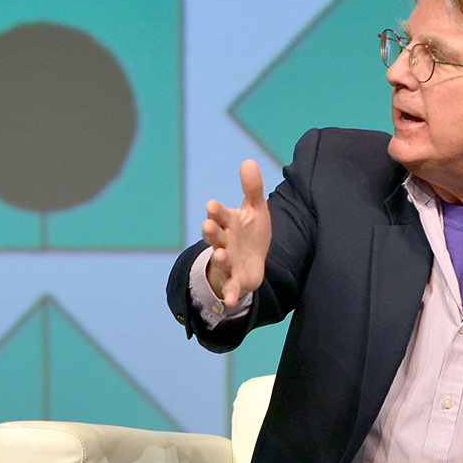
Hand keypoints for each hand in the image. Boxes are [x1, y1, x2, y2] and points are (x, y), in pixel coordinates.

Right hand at [203, 160, 271, 305]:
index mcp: (228, 223)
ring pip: (221, 259)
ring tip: (222, 255)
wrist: (252, 261)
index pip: (220, 215)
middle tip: (208, 226)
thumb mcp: (255, 210)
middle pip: (215, 236)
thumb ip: (252, 189)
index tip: (212, 205)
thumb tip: (248, 161)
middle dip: (211, 232)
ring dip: (220, 257)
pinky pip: (232, 287)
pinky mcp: (236, 280)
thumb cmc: (250, 232)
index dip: (216, 211)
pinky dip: (231, 294)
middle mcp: (224, 242)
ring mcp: (229, 261)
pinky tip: (231, 301)